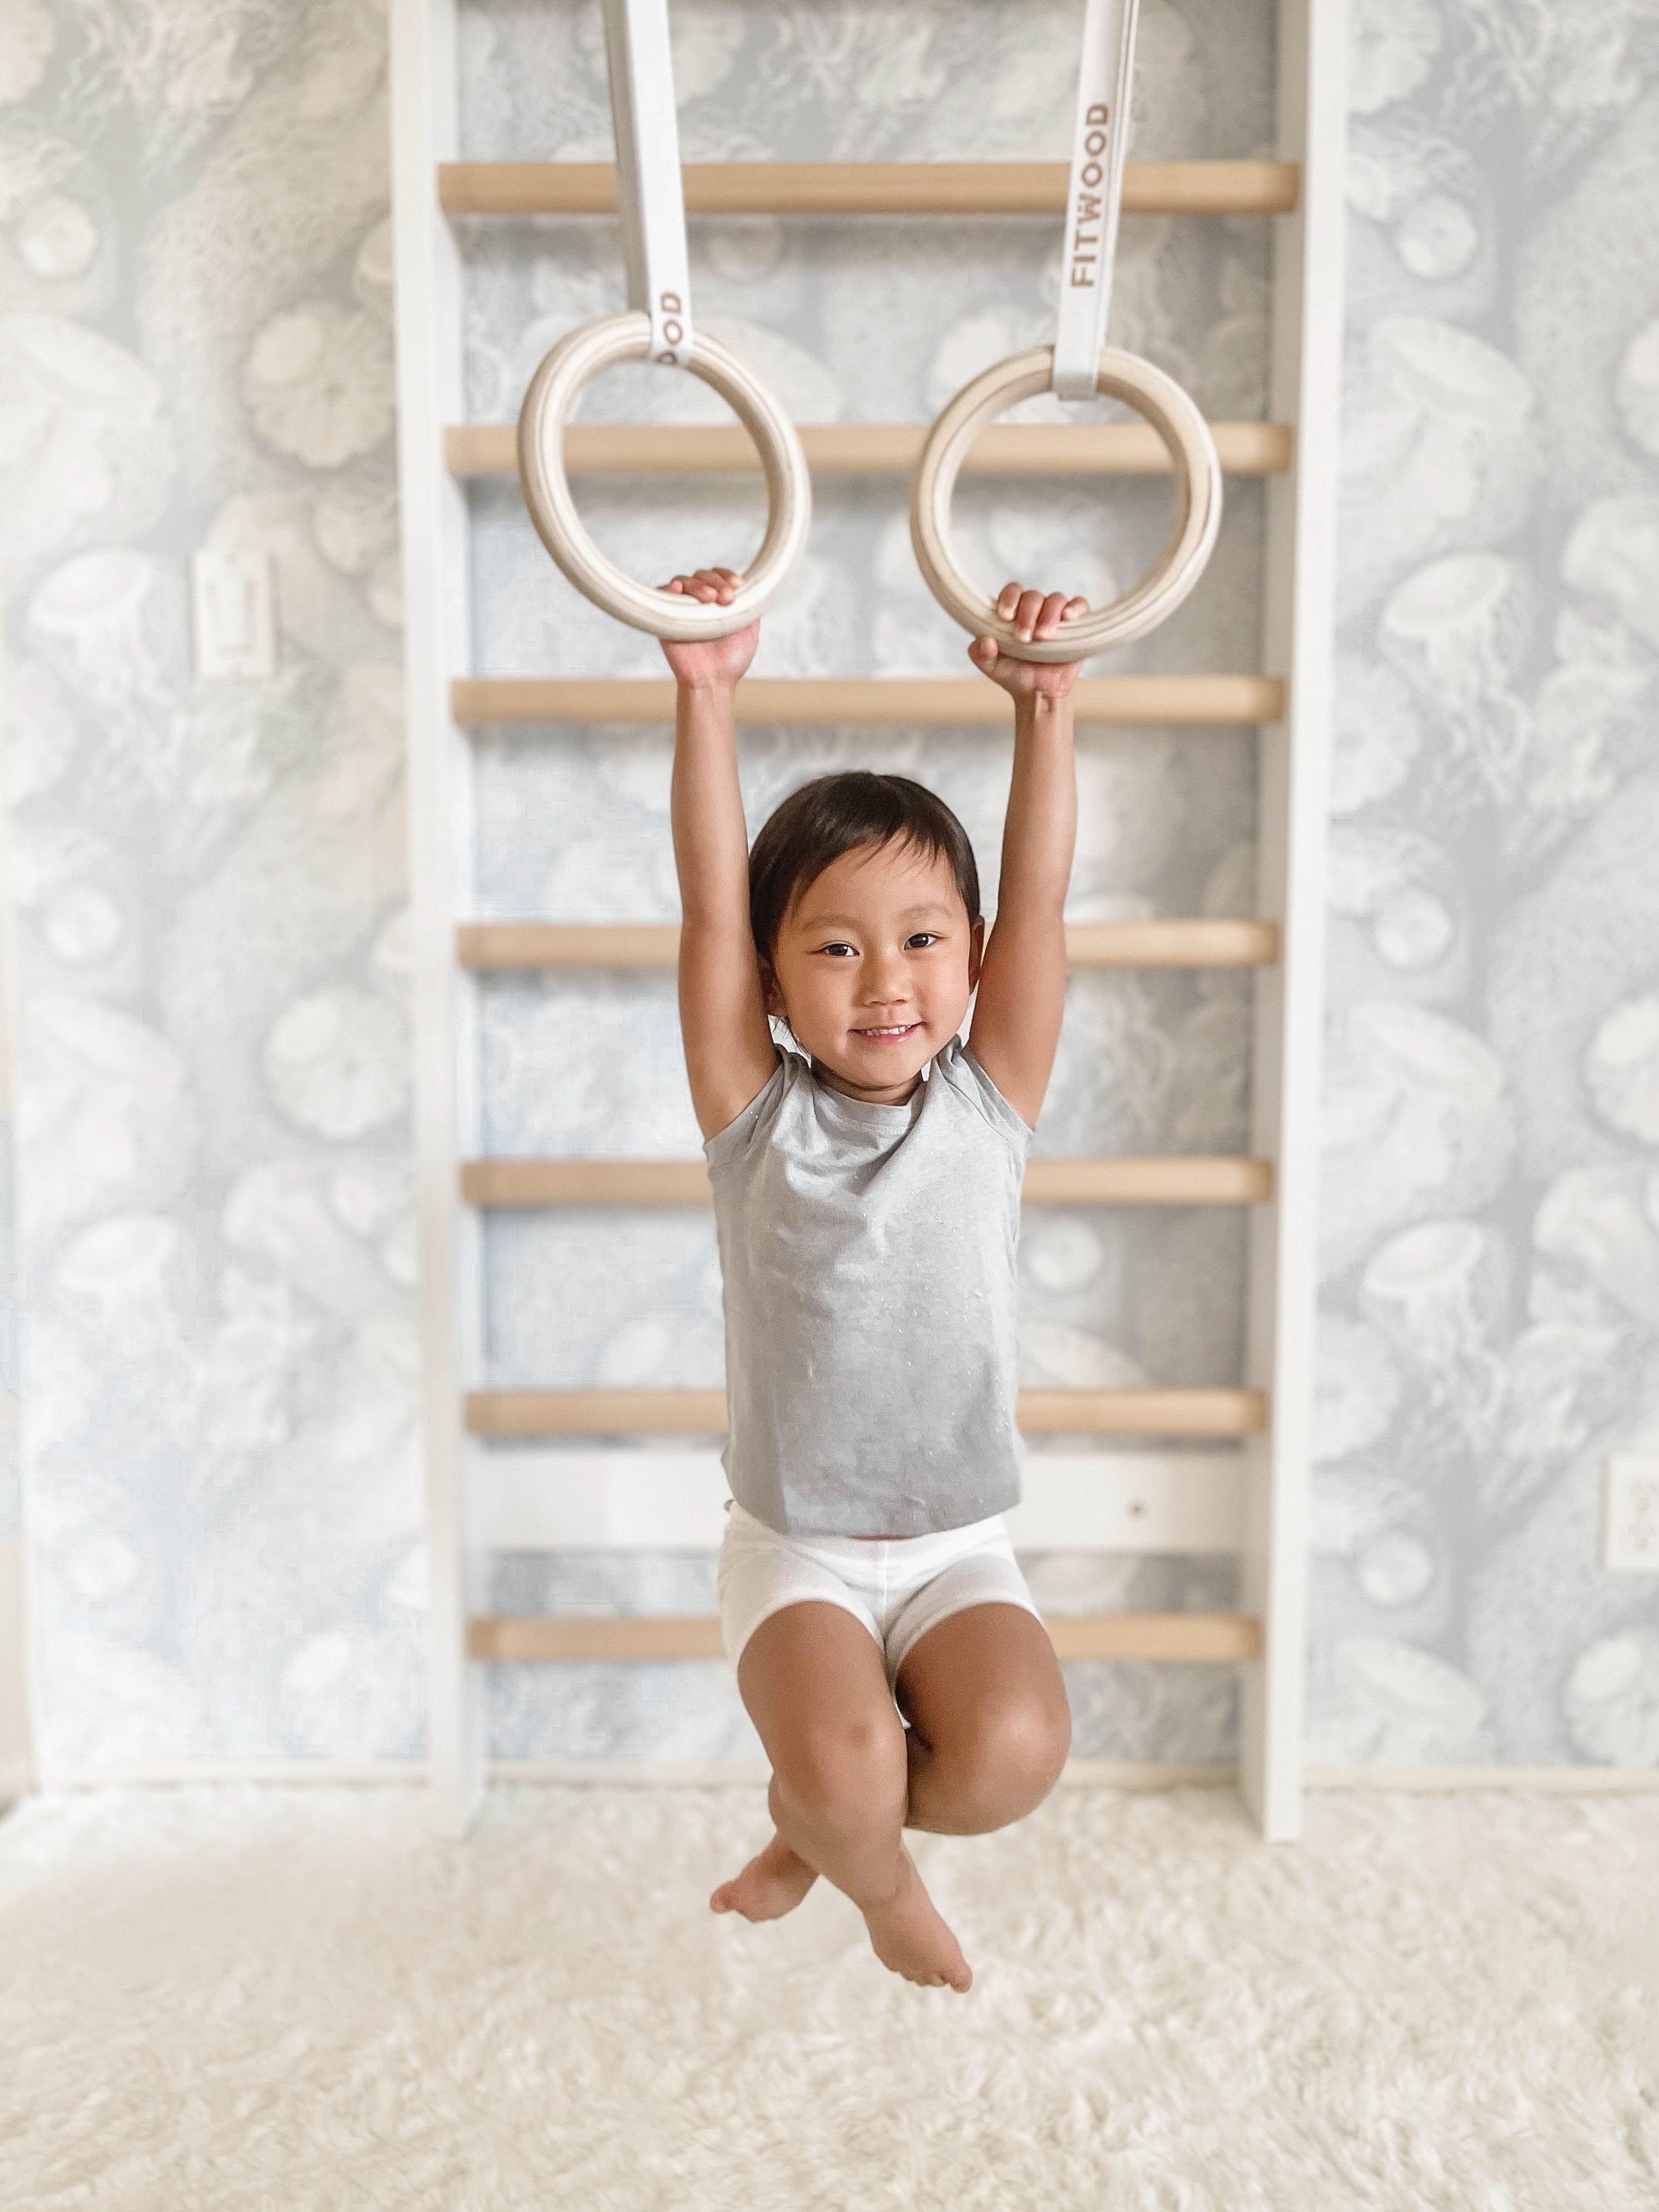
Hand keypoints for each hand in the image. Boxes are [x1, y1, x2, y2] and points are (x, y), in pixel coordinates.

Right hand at [658, 568, 759, 689]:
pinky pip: (661, 594)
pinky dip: (668, 588)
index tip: (737, 586)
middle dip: (717, 582)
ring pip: (684, 581)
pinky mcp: (665, 618)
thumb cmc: (731, 661)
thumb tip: (751, 589)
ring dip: (699, 585)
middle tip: (726, 598)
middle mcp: (699, 603)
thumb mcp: (750, 630)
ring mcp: (681, 609)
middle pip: (702, 575)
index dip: (727, 576)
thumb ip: (749, 608)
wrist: (713, 681)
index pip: (719, 577)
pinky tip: (678, 589)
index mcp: (717, 603)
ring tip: (710, 599)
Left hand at [967, 582, 1088, 700]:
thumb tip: (985, 641)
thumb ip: (981, 654)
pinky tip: (1067, 618)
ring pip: (1056, 599)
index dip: (1009, 598)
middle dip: (1027, 614)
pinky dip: (1075, 608)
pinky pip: (1080, 605)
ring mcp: (1056, 616)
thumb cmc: (1014, 675)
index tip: (1006, 616)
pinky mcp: (1076, 624)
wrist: (1037, 693)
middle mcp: (1035, 610)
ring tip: (1042, 637)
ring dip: (1049, 615)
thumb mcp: (992, 667)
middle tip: (1024, 638)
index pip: (1012, 592)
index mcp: (1014, 613)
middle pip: (1033, 596)